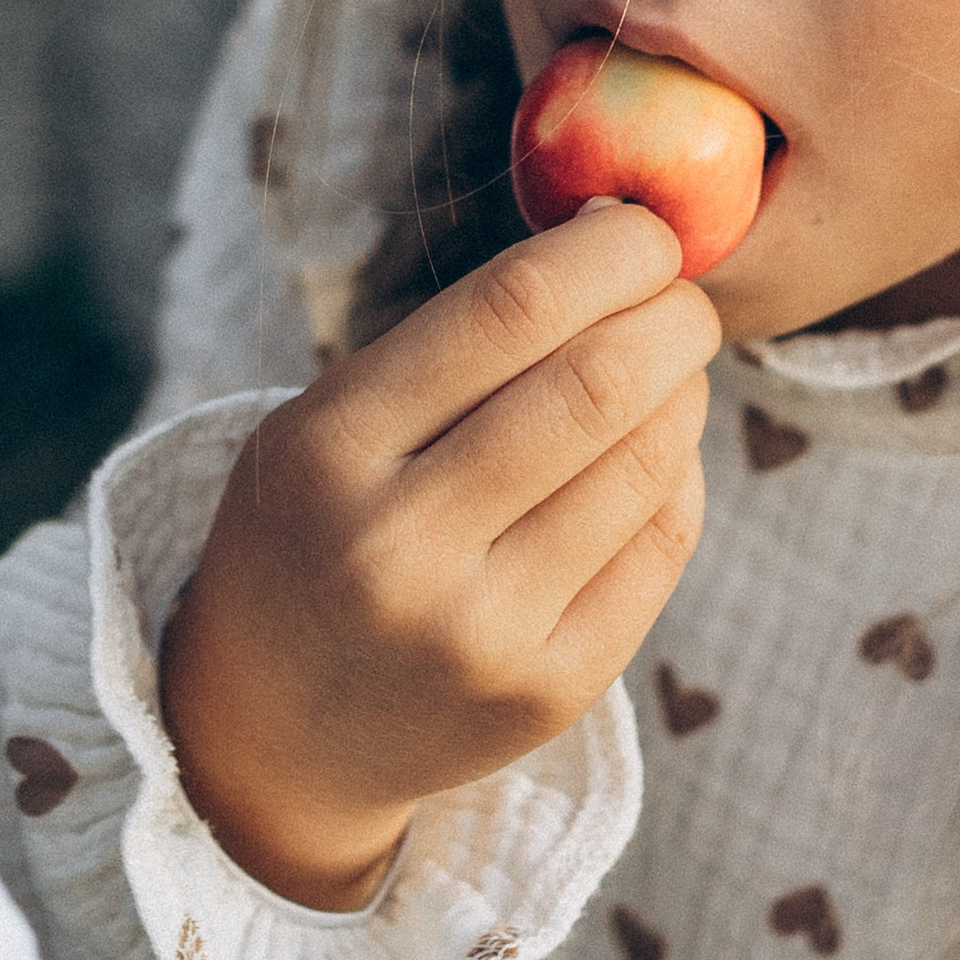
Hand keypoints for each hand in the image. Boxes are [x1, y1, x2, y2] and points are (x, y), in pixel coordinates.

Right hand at [161, 205, 718, 904]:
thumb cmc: (318, 531)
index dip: (608, 252)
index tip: (643, 229)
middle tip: (681, 296)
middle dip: (671, 315)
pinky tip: (658, 451)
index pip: (511, 308)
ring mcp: (480, 632)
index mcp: (332, 448)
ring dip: (684, 390)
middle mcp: (400, 545)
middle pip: (597, 384)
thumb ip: (455, 342)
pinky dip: (679, 475)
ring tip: (670, 369)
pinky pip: (660, 547)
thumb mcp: (327, 422)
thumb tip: (619, 237)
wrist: (275, 731)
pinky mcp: (548, 692)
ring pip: (646, 464)